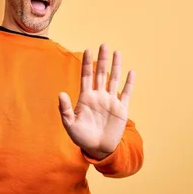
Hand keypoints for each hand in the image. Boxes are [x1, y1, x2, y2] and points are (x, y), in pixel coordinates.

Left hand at [58, 45, 134, 159]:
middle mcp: (99, 96)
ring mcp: (110, 101)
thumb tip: (61, 93)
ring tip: (117, 52)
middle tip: (104, 45)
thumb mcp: (70, 124)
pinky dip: (129, 83)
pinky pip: (126, 93)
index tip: (88, 50)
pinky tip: (131, 72)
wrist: (97, 149)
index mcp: (86, 98)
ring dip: (116, 66)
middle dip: (102, 59)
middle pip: (101, 74)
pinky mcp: (121, 109)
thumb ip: (65, 109)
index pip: (86, 76)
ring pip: (113, 80)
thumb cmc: (81, 137)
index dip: (87, 63)